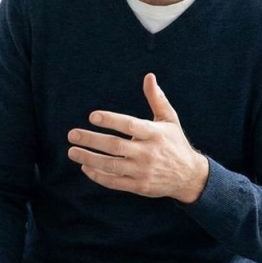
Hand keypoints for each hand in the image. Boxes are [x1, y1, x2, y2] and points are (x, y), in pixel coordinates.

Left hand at [67, 73, 208, 203]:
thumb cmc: (175, 143)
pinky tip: (85, 167)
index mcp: (154, 133)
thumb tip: (149, 76)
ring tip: (72, 151)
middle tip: (72, 134)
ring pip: (111, 165)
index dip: (111, 120)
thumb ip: (157, 98)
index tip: (92, 116)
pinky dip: (98, 175)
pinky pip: (114, 182)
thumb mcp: (169, 119)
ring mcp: (142, 171)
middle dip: (91, 139)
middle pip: (115, 145)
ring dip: (88, 158)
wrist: (189, 177)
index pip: (130, 125)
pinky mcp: (139, 186)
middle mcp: (148, 152)